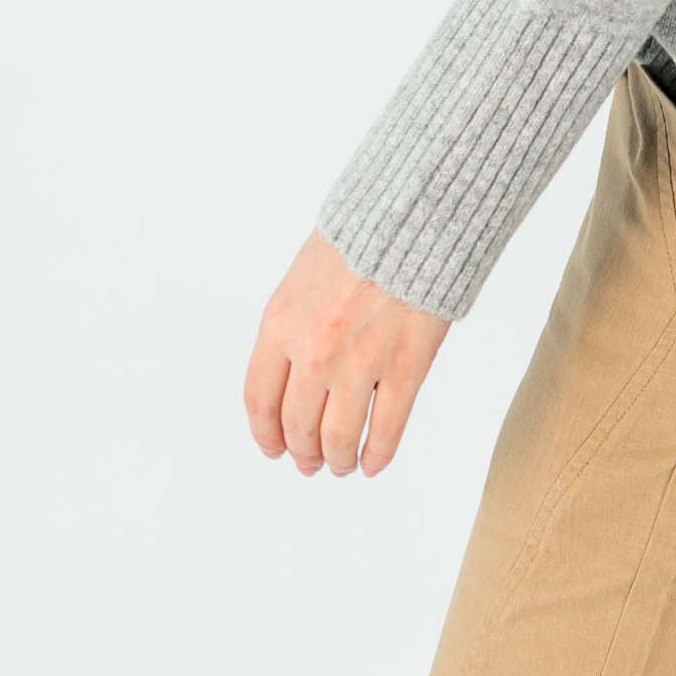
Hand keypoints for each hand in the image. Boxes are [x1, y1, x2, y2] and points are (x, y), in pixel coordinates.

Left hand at [243, 231, 449, 477]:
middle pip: (299, 427)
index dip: (266, 435)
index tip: (273, 448)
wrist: (415, 211)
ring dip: (338, 459)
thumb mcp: (303, 273)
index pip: (260, 402)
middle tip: (310, 462)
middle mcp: (313, 352)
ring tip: (342, 464)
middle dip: (303, 452)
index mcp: (280, 325)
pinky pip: (387, 428)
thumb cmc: (362, 233)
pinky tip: (374, 462)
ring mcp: (360, 362)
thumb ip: (292, 324)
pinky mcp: (406, 365)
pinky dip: (378, 453)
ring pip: (339, 438)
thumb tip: (290, 371)